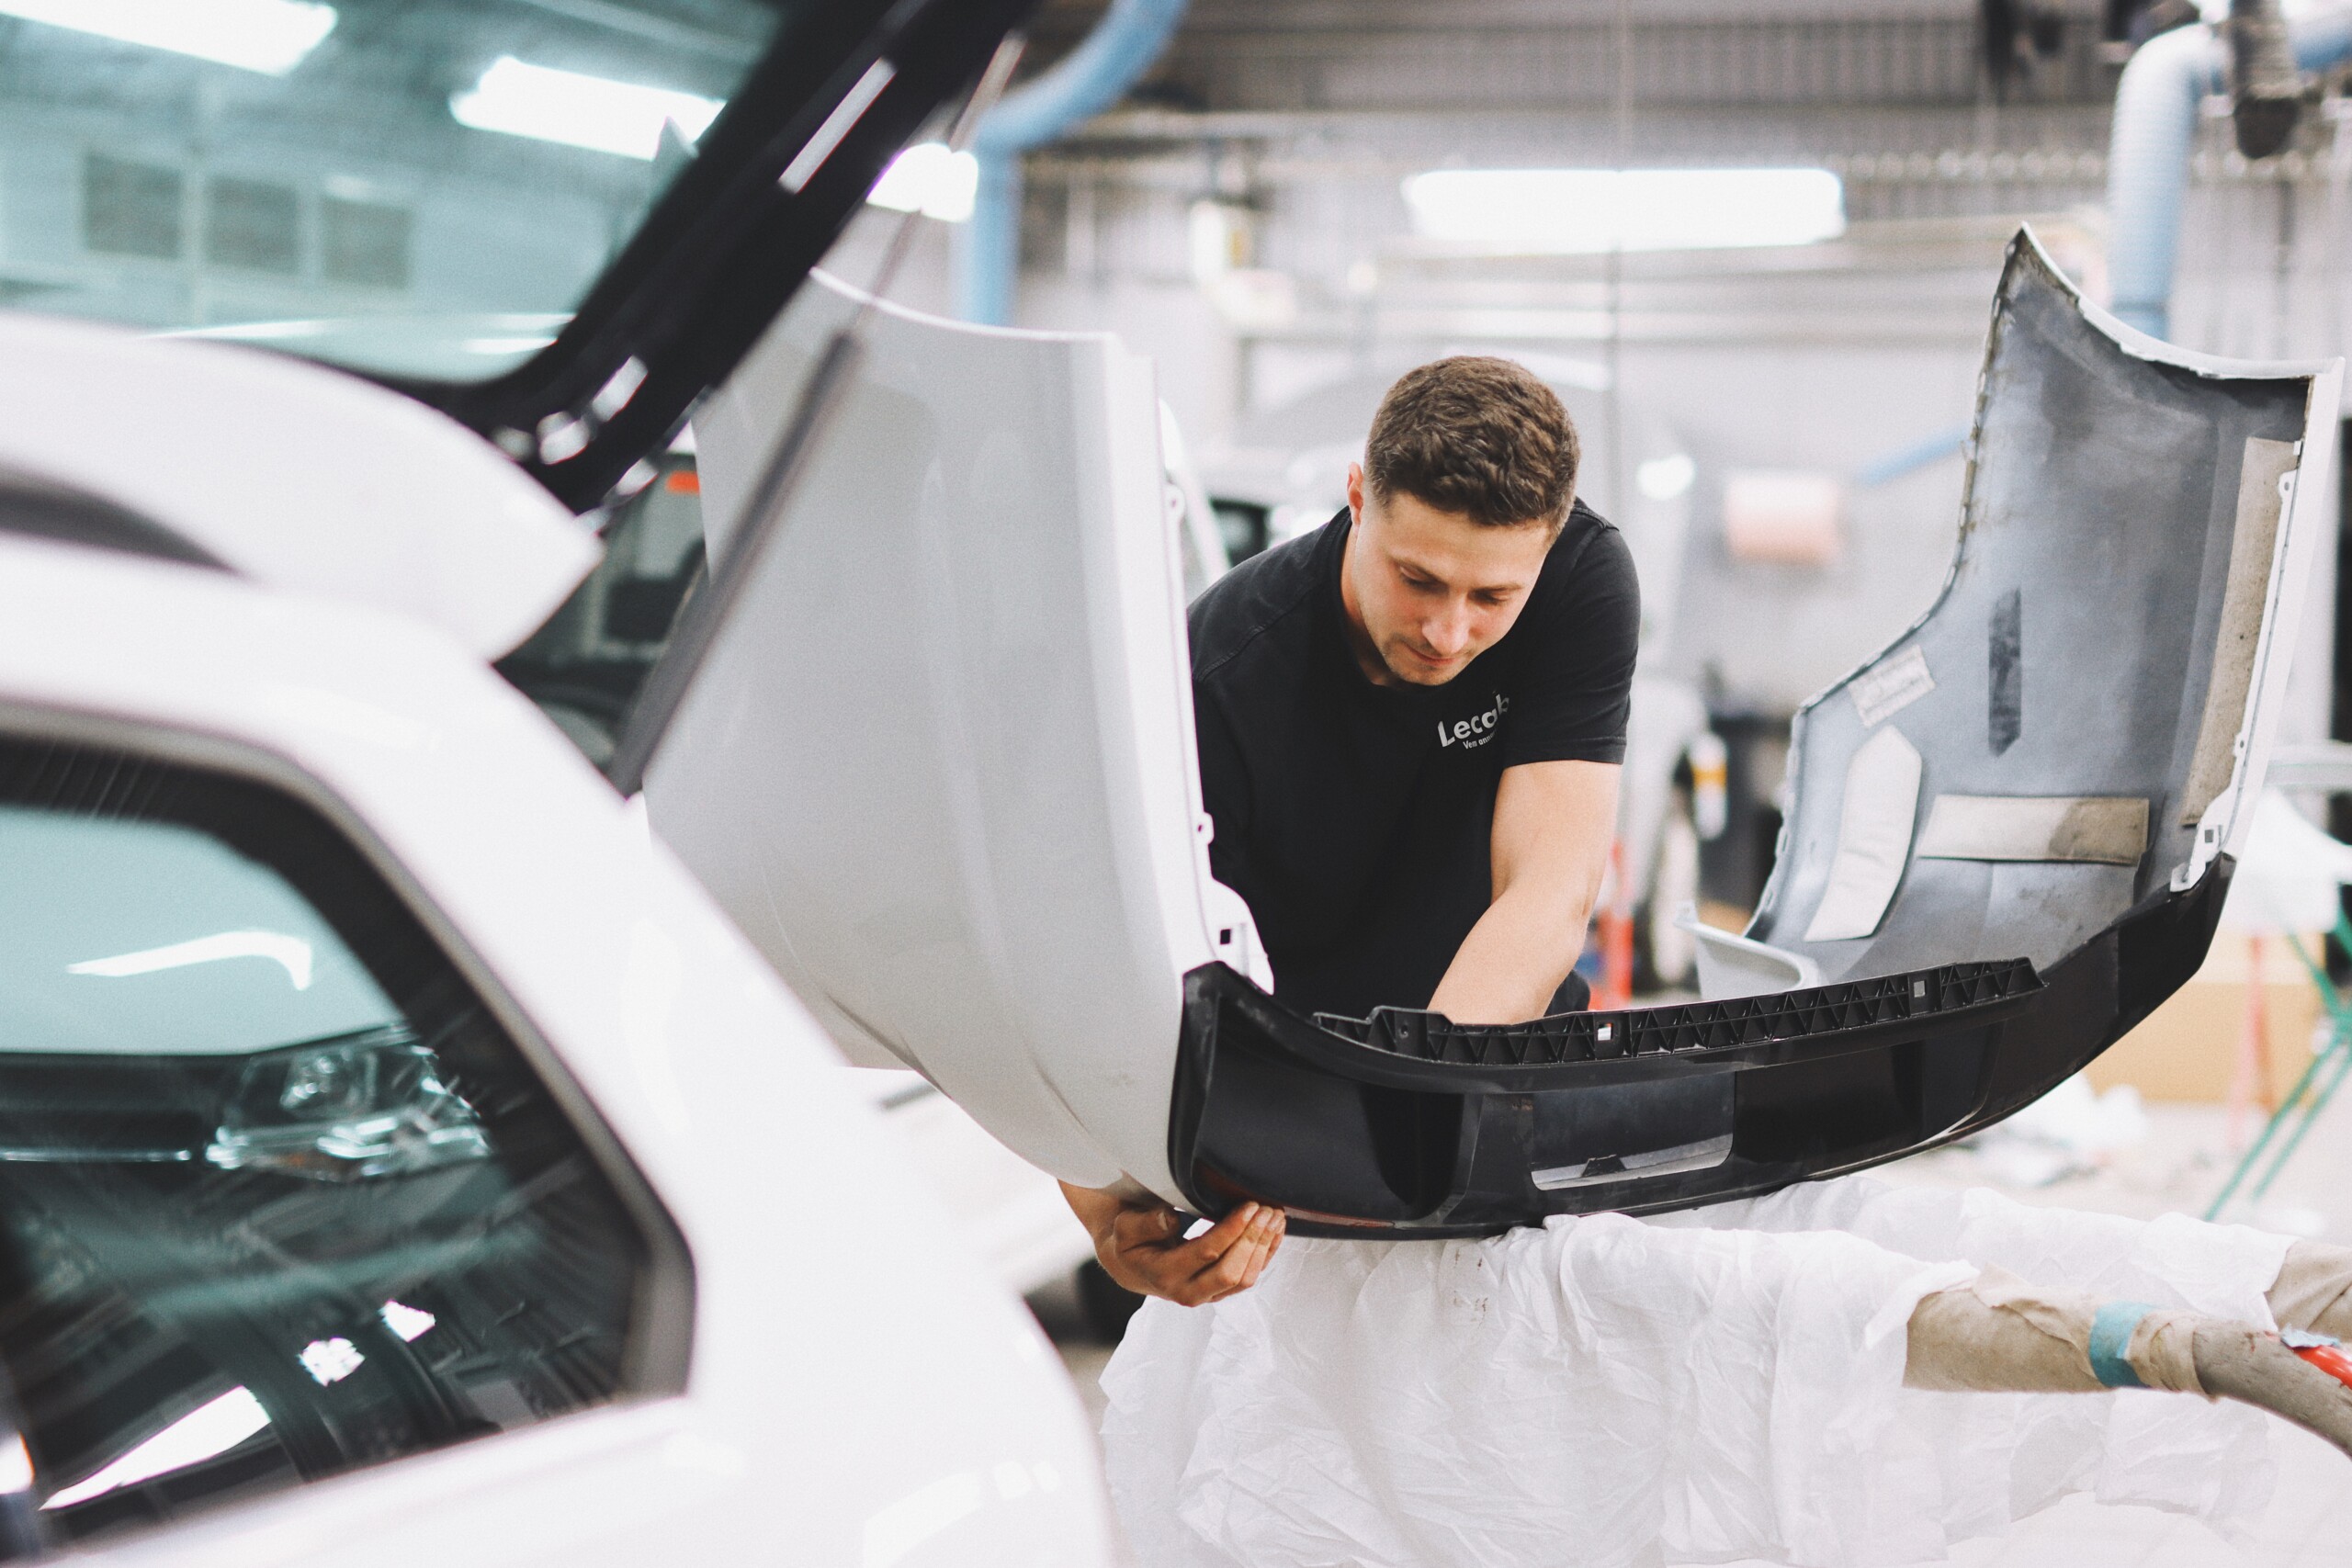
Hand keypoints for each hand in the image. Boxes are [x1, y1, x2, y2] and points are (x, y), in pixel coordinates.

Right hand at [1074, 1192, 1285, 1306]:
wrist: (1131, 1267)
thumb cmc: (1130, 1242)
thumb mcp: (1126, 1228)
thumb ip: (1146, 1223)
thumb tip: (1170, 1219)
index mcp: (1165, 1275)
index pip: (1207, 1253)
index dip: (1232, 1229)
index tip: (1249, 1206)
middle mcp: (1188, 1293)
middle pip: (1232, 1272)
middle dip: (1253, 1239)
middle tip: (1266, 1209)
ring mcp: (1207, 1296)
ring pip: (1245, 1279)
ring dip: (1264, 1247)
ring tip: (1275, 1216)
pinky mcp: (1220, 1293)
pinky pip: (1249, 1278)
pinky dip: (1265, 1254)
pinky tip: (1274, 1232)